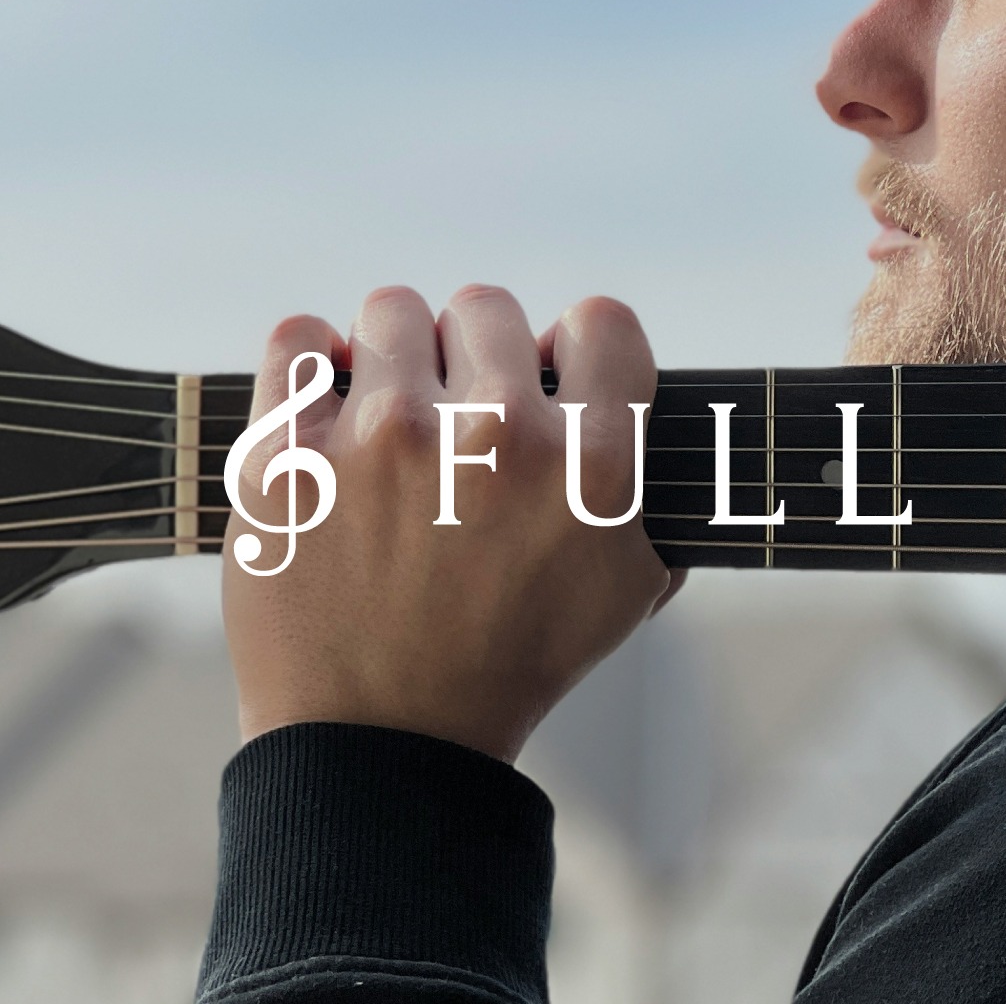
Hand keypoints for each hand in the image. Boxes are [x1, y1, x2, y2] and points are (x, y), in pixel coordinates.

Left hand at [223, 285, 682, 761]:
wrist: (386, 742)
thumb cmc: (513, 663)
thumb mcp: (628, 589)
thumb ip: (654, 496)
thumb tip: (672, 428)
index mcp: (591, 464)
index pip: (599, 322)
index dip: (577, 349)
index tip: (553, 378)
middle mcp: (495, 436)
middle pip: (488, 308)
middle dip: (478, 357)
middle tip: (462, 417)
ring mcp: (383, 441)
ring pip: (392, 311)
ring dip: (396, 355)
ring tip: (392, 416)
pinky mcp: (289, 457)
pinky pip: (295, 340)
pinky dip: (310, 363)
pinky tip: (327, 404)